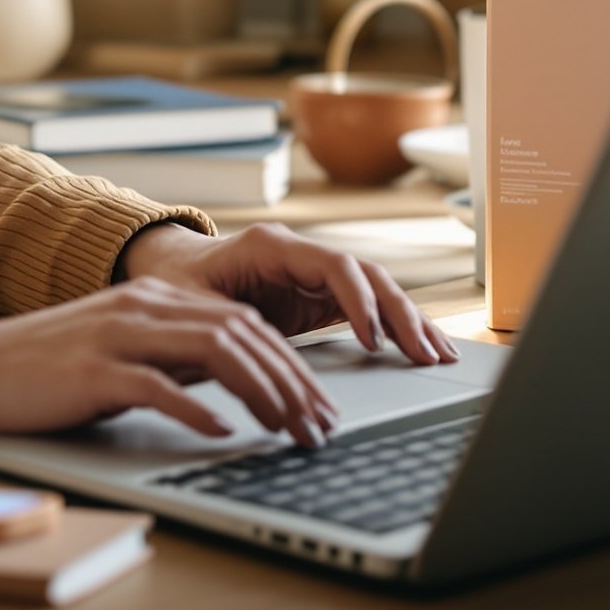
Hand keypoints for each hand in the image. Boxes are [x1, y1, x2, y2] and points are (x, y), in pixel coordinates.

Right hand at [0, 277, 338, 445]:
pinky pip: (157, 385)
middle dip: (291, 381)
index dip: (291, 364)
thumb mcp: (120, 353)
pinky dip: (196, 409)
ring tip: (286, 429)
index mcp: (153, 299)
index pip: (243, 323)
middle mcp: (142, 307)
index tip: (318, 404)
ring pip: (213, 352)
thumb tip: (231, 388)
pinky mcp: (92, 369)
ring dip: (261, 392)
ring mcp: (116, 334)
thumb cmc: (45, 371)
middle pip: (241, 334)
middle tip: (319, 425)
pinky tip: (223, 432)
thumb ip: (170, 358)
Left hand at [116, 221, 459, 367]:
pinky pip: (367, 307)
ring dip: (409, 321)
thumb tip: (257, 364)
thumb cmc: (176, 284)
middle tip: (426, 355)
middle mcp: (300, 254)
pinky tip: (421, 350)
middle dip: (401, 314)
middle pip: (367, 274)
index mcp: (271, 246)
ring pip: (376, 289)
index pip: (334, 265)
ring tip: (440, 356)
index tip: (373, 342)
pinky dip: (395, 327)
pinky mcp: (318, 296)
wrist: (169, 270)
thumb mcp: (192, 304)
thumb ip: (225, 326)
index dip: (359, 302)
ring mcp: (313, 274)